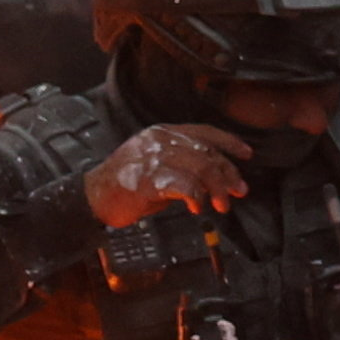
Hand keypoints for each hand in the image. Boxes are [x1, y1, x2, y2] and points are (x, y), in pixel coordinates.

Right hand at [83, 123, 251, 228]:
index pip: (203, 132)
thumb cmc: (124, 186)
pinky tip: (198, 208)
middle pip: (207, 152)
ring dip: (216, 188)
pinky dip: (196, 197)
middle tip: (238, 191)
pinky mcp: (148, 178)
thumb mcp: (156, 167)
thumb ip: (182, 166)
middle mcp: (160, 140)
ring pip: (200, 167)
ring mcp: (153, 157)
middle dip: (227, 173)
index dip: (228, 142)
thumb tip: (214, 179)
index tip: (246, 154)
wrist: (92, 197)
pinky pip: (183, 184)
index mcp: (162, 133)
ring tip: (221, 204)